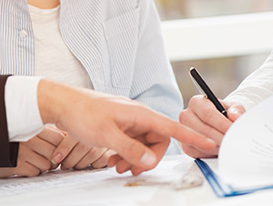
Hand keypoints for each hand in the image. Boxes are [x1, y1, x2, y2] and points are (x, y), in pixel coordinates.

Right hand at [0, 127, 62, 178]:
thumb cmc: (8, 138)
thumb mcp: (27, 128)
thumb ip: (44, 131)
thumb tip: (66, 136)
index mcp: (33, 127)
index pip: (59, 137)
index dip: (63, 145)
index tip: (60, 149)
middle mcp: (29, 138)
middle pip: (55, 152)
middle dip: (55, 159)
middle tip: (50, 159)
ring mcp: (22, 152)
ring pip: (47, 164)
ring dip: (44, 166)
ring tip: (37, 163)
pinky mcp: (15, 165)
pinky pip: (35, 172)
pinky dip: (34, 172)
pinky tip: (28, 167)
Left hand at [37, 80, 216, 174]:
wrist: (63, 104)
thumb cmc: (83, 113)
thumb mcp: (107, 134)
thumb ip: (130, 148)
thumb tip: (150, 160)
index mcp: (141, 114)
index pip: (173, 126)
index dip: (193, 136)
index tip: (209, 143)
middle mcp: (139, 116)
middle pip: (159, 142)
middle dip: (148, 159)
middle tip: (131, 169)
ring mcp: (130, 122)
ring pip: (145, 145)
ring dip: (135, 159)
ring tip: (117, 166)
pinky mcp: (121, 127)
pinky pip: (133, 144)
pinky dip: (126, 155)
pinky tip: (113, 160)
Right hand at [178, 95, 244, 157]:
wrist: (219, 124)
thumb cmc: (224, 114)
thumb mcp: (232, 107)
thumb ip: (236, 110)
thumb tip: (235, 116)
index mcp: (197, 102)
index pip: (207, 113)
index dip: (222, 123)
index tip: (232, 129)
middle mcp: (187, 115)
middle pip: (204, 129)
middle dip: (222, 137)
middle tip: (234, 140)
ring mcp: (185, 132)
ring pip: (202, 143)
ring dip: (218, 146)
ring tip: (229, 144)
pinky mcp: (186, 146)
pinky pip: (199, 153)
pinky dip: (212, 153)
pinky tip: (220, 148)